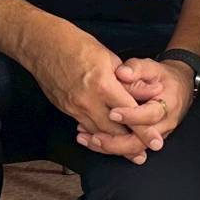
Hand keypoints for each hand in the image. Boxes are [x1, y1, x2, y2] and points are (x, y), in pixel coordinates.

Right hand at [23, 24, 141, 153]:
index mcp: (104, 85)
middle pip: (113, 130)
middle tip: (143, 154)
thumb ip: (127, 79)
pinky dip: (96, 134)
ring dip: (113, 144)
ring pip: (97, 132)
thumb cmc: (78, 45)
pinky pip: (84, 126)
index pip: (129, 113)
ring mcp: (74, 107)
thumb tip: (147, 92)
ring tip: (128, 154)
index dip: (144, 130)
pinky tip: (104, 140)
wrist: (43, 45)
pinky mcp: (64, 109)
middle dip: (130, 144)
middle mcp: (88, 101)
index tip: (156, 142)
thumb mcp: (109, 57)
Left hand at [75, 59, 193, 160]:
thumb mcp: (152, 67)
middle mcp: (164, 124)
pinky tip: (93, 140)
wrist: (179, 87)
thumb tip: (122, 72)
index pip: (150, 115)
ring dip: (110, 147)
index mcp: (167, 105)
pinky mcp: (148, 139)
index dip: (131, 116)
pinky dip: (110, 147)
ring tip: (88, 139)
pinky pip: (130, 148)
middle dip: (117, 142)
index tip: (113, 112)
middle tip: (95, 136)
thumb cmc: (163, 77)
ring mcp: (156, 134)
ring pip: (134, 149)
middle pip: (141, 141)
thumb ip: (137, 68)